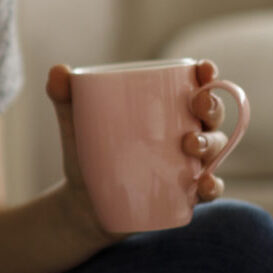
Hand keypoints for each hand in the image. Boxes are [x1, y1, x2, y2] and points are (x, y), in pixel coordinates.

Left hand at [46, 60, 228, 239]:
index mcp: (167, 110)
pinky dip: (213, 186)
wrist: (81, 203)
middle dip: (212, 106)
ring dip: (211, 144)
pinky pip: (209, 189)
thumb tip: (57, 70)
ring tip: (190, 144)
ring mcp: (188, 164)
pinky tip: (204, 185)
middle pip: (212, 115)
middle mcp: (186, 133)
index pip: (194, 86)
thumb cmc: (87, 154)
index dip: (207, 75)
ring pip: (215, 149)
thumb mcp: (75, 126)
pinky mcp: (184, 193)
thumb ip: (66, 98)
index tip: (204, 68)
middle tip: (197, 106)